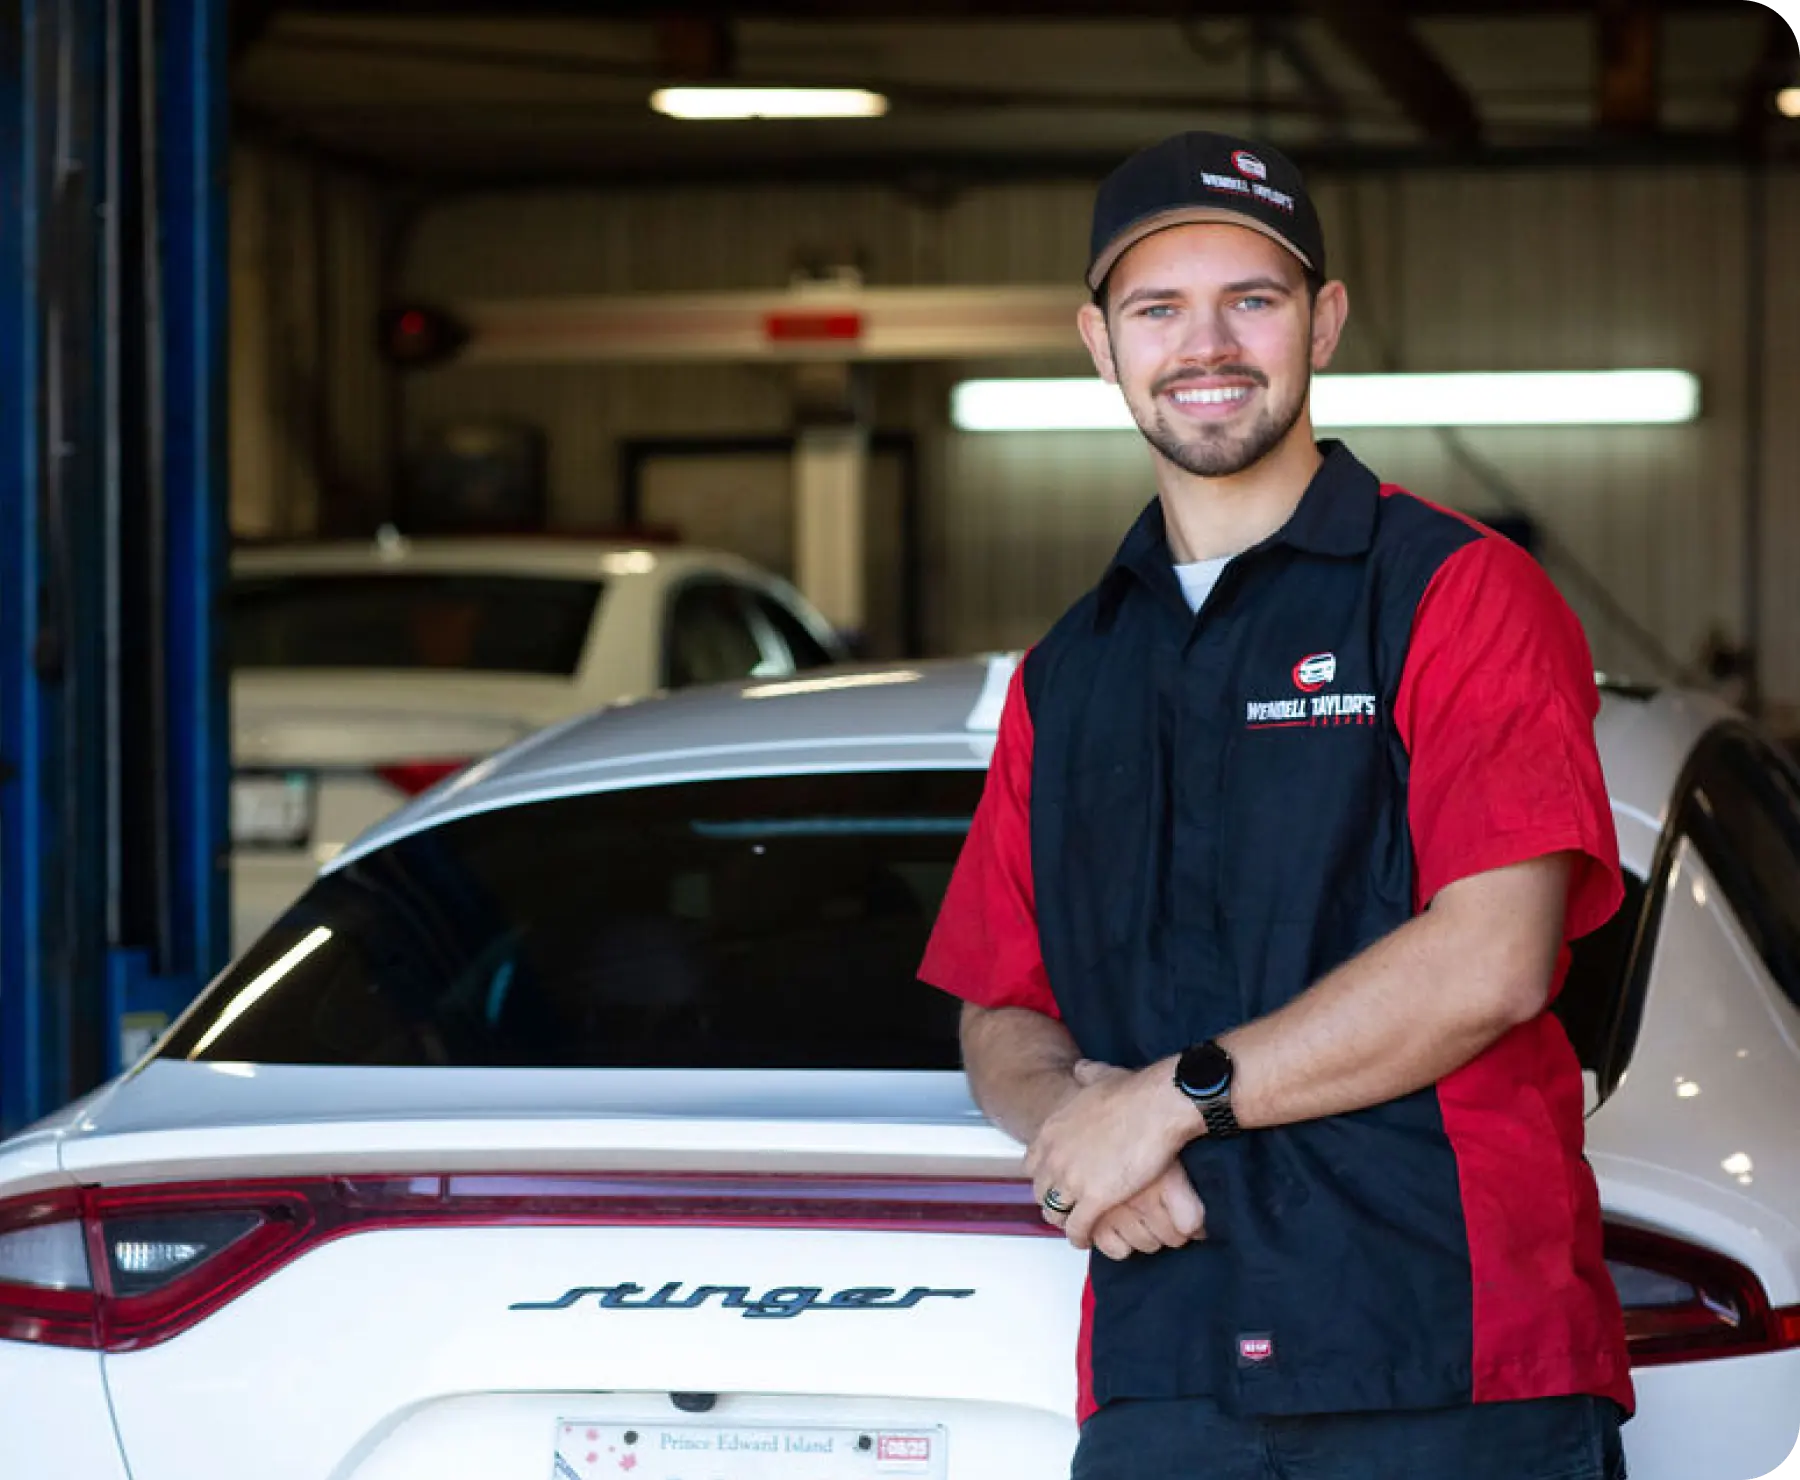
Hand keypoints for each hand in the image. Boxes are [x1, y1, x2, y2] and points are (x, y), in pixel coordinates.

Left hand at [1025, 1055, 1197, 1250]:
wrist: (1156, 1105)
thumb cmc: (1135, 1091)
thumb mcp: (1099, 1075)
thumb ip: (1085, 1074)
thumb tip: (1080, 1068)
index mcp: (1052, 1129)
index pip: (1032, 1164)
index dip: (1045, 1176)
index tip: (1057, 1183)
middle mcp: (1054, 1155)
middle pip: (1041, 1191)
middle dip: (1053, 1201)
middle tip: (1067, 1209)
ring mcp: (1071, 1179)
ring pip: (1055, 1212)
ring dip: (1064, 1222)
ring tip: (1076, 1229)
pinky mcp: (1093, 1199)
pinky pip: (1077, 1227)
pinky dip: (1080, 1236)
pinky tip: (1087, 1239)